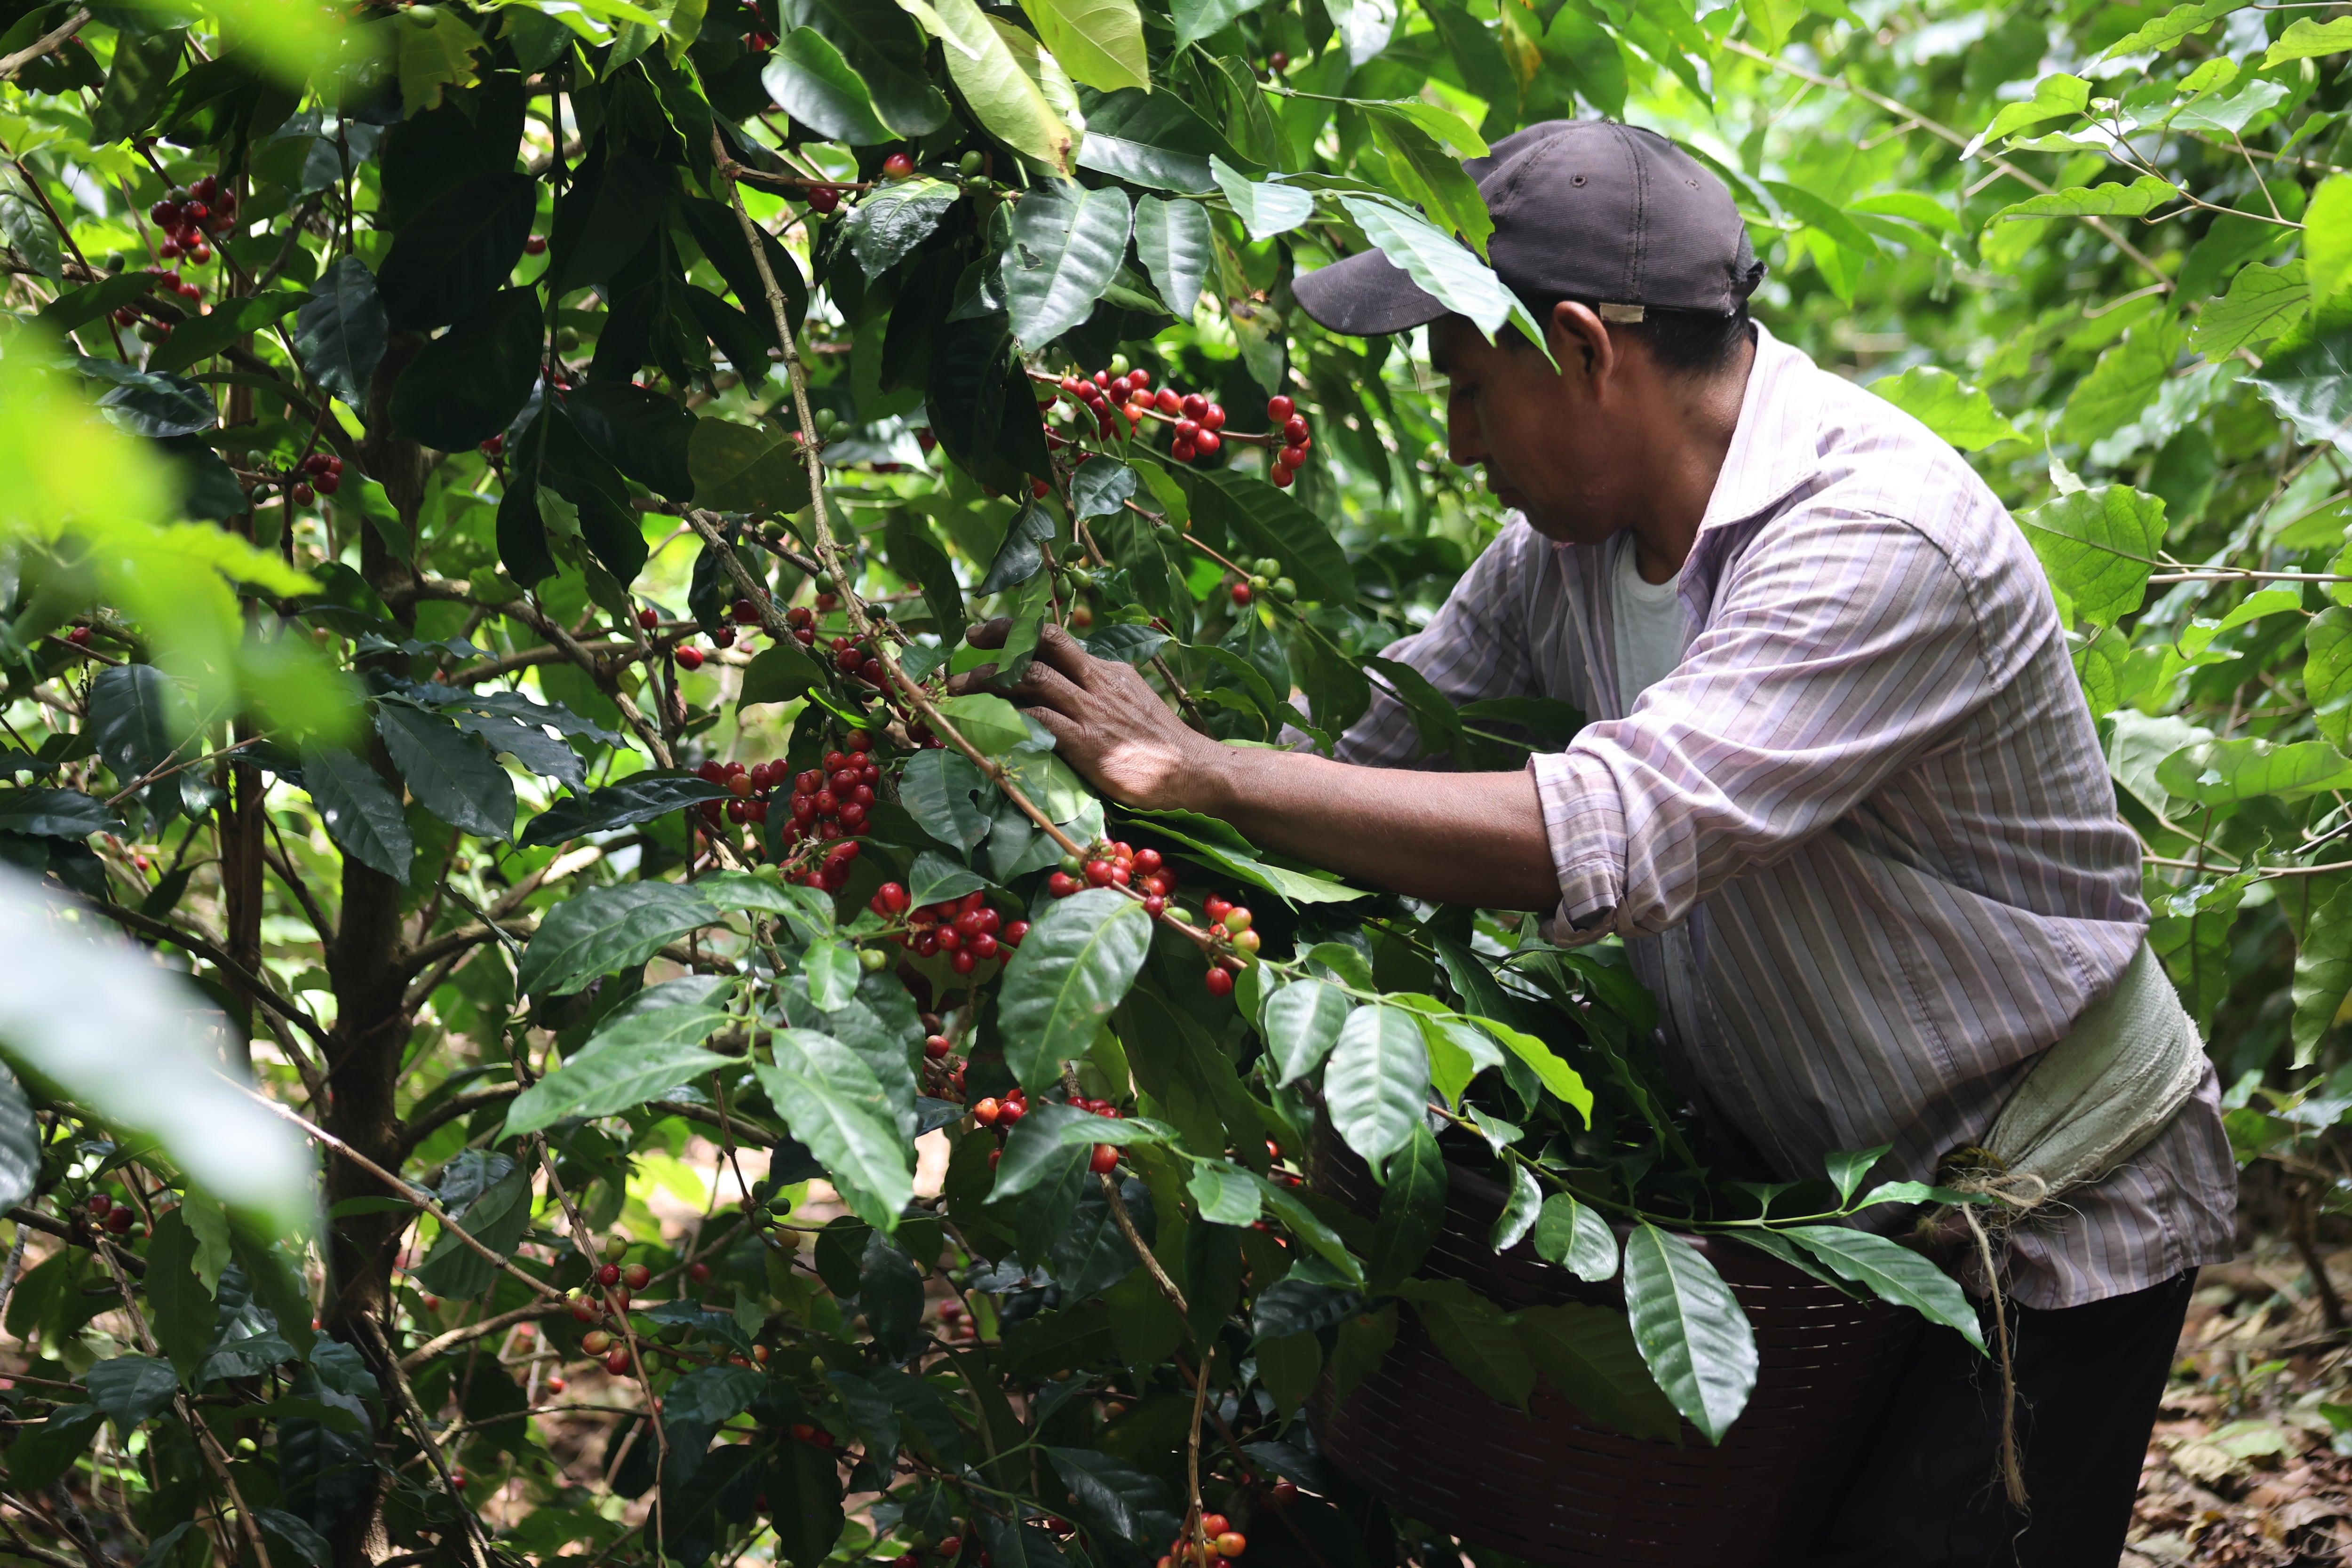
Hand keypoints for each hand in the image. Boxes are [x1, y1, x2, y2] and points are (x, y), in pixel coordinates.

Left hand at [953, 619, 1224, 811]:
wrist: (1196, 772)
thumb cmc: (1163, 746)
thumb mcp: (1132, 701)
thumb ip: (1100, 689)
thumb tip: (1068, 684)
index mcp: (1107, 670)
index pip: (1055, 638)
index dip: (1016, 630)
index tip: (986, 631)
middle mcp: (1097, 682)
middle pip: (1040, 645)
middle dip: (998, 640)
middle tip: (966, 645)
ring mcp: (1092, 712)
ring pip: (1031, 678)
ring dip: (989, 680)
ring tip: (959, 689)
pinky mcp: (1088, 745)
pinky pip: (1039, 721)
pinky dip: (1008, 717)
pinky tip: (985, 722)